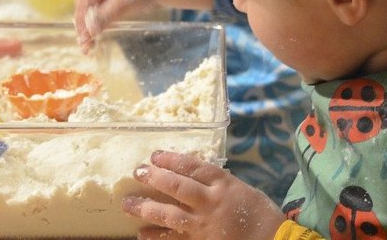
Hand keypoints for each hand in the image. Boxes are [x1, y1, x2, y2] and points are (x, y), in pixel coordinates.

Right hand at [73, 0, 165, 51]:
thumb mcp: (126, 1)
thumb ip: (107, 14)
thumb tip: (90, 30)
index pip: (83, 3)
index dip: (82, 22)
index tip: (84, 40)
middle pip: (82, 8)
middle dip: (83, 27)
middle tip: (86, 47)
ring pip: (88, 11)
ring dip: (88, 28)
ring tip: (88, 47)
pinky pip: (97, 12)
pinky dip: (96, 24)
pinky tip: (95, 37)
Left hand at [122, 151, 284, 239]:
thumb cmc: (259, 213)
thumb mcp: (240, 188)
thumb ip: (216, 181)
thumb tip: (189, 173)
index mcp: (223, 184)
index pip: (192, 166)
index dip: (171, 159)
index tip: (154, 155)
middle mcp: (211, 202)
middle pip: (177, 187)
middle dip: (155, 178)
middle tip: (137, 172)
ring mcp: (204, 225)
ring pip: (170, 215)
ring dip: (146, 208)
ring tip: (127, 205)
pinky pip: (174, 239)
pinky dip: (157, 237)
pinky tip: (142, 234)